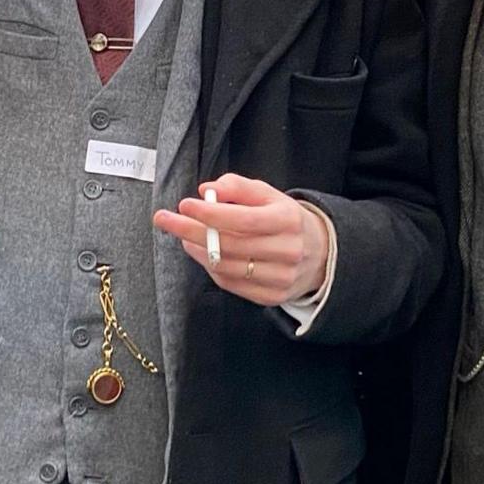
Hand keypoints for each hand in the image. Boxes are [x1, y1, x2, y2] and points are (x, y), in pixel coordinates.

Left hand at [153, 174, 330, 307]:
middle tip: (164, 219)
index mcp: (288, 221)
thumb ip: (238, 187)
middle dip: (191, 230)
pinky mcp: (271, 297)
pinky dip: (210, 267)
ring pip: (226, 267)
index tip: (184, 205)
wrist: (318, 253)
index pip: (243, 220)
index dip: (211, 214)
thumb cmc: (284, 219)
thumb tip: (208, 189)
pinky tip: (200, 252)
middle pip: (230, 245)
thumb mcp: (268, 195)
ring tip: (182, 235)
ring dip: (197, 250)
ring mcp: (280, 278)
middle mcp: (287, 251)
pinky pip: (230, 284)